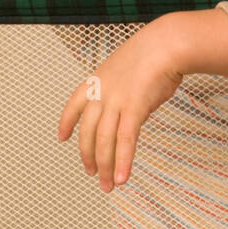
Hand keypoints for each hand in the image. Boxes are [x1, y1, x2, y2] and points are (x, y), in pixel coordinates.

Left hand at [57, 12, 188, 191]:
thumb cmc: (154, 52)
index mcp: (97, 79)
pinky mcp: (134, 109)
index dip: (66, 123)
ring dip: (106, 167)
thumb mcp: (127, 69)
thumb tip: (129, 111)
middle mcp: (102, 93)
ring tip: (108, 185)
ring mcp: (116, 101)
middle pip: (88, 132)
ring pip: (104, 142)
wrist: (166, 43)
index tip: (62, 137)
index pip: (73, 105)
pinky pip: (125, 141)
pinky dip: (122, 162)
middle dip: (89, 156)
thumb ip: (122, 90)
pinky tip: (122, 178)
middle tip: (92, 173)